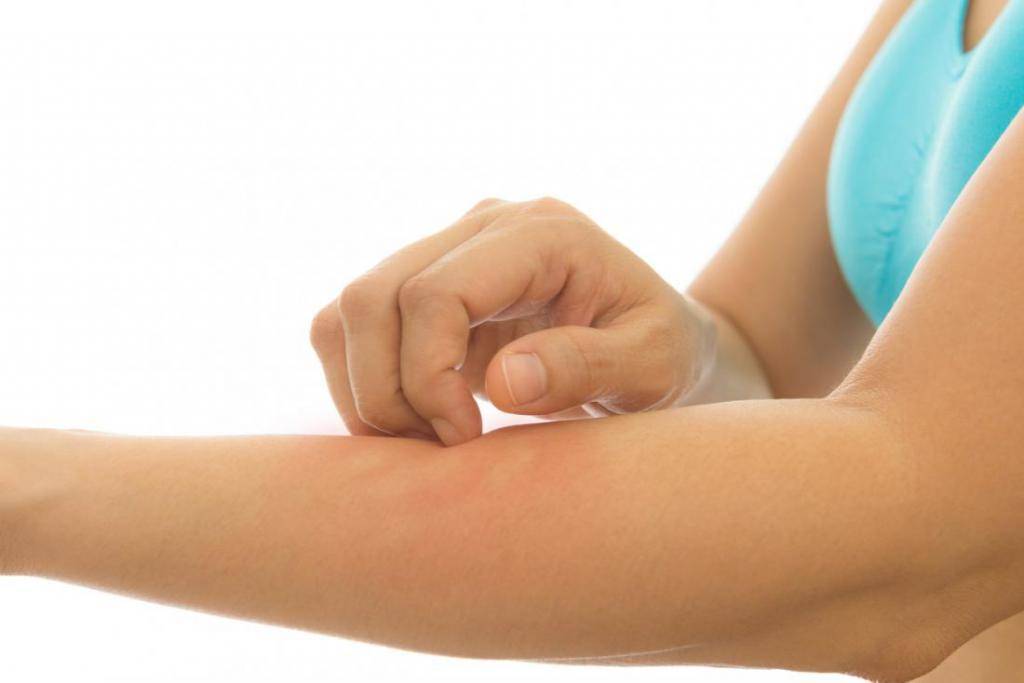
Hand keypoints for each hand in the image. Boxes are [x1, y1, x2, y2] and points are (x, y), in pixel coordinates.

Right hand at [310, 197, 717, 445]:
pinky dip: (362, 382)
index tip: (464, 437)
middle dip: (384, 390)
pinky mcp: (428, 287)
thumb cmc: (664, 352)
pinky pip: (354, 328)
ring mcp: (448, 251)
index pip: (434, 292)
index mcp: (542, 233)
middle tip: (440, 446)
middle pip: (372, 298)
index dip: (427, 375)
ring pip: (347, 311)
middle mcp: (483, 228)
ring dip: (366, 389)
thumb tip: (502, 382)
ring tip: (427, 437)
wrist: (659, 339)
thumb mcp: (651, 364)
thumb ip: (586, 366)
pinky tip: (416, 420)